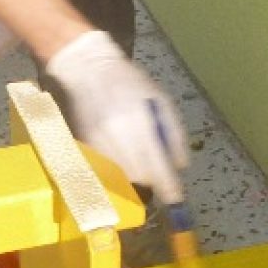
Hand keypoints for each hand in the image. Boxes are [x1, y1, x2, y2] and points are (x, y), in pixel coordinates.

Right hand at [42, 30, 189, 198]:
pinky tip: (121, 151)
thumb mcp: (160, 100)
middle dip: (152, 177)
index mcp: (141, 123)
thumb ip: (174, 134)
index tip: (175, 198)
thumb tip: (180, 166)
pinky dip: (118, 166)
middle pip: (141, 177)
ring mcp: (99, 142)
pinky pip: (107, 168)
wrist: (88, 69)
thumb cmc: (130, 82)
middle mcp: (119, 137)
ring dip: (135, 172)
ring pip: (123, 175)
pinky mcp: (86, 145)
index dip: (168, 187)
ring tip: (138, 156)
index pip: (157, 167)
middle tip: (157, 169)